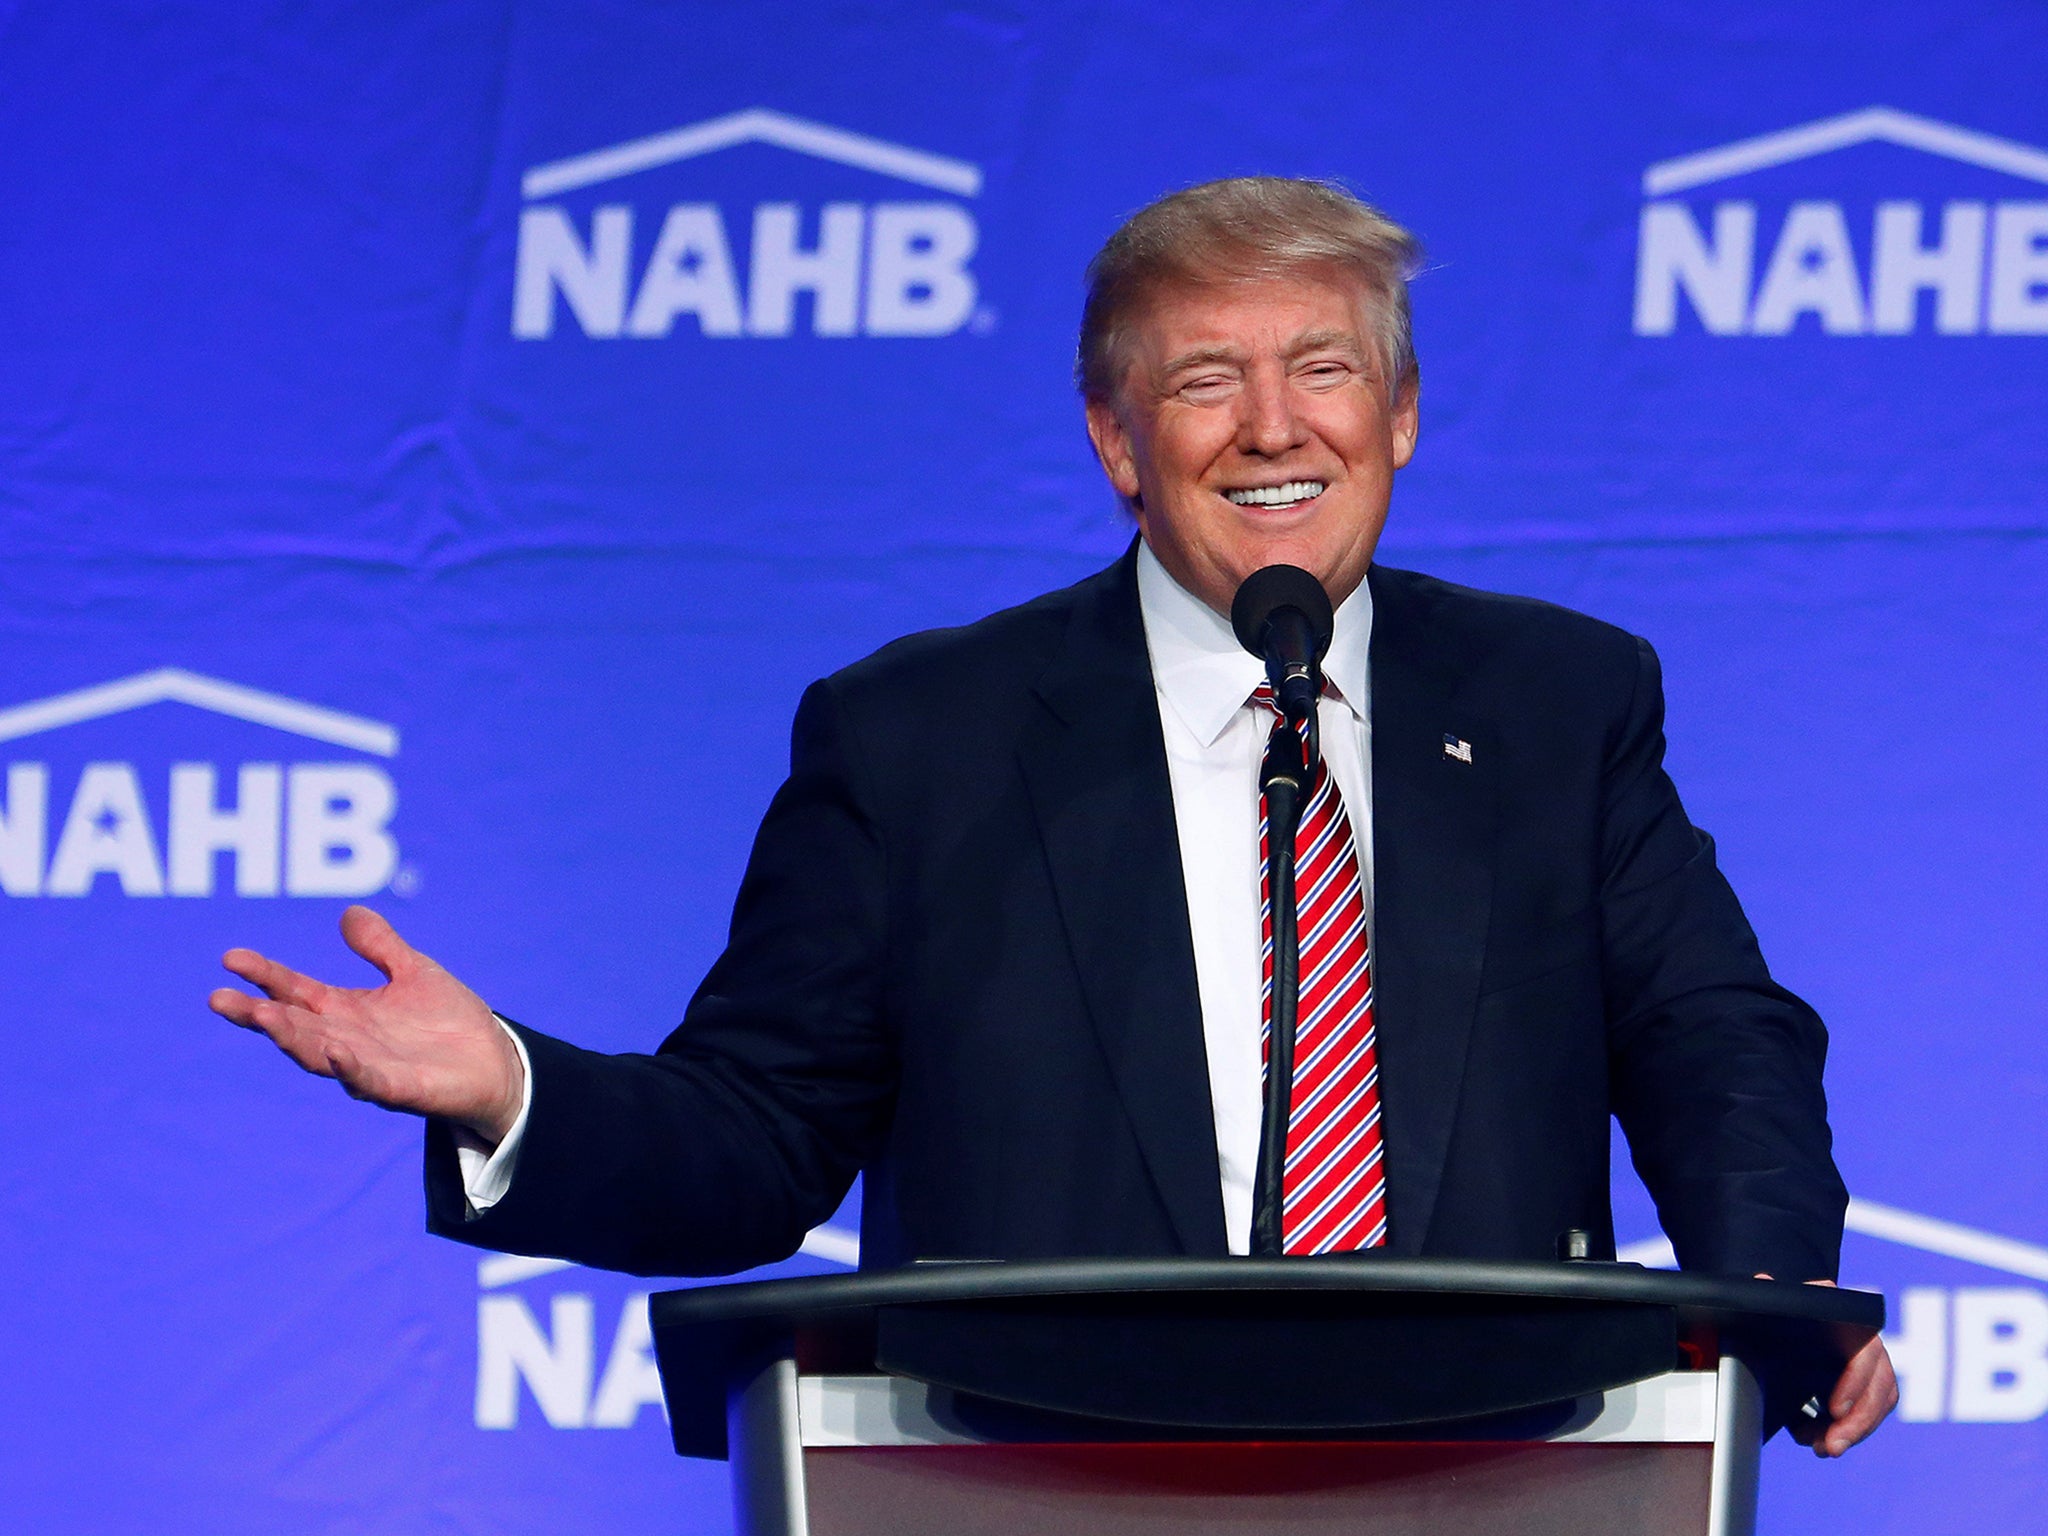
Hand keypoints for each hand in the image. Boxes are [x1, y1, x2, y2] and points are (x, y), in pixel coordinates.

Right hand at [210, 905, 523, 1142]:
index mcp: (346, 1011)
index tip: (230, 958)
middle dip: (258, 1014)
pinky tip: (337, 1052)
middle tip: (219, 998)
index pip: (294, 991)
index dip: (264, 975)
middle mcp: (348, 1040)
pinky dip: (351, 1068)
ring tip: (262, 1017)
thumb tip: (349, 912)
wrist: (493, 1062)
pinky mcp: (401, 1089)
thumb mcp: (413, 972)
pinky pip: (370, 1081)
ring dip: (290, 1038)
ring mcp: (370, 1067)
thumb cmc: (447, 1020)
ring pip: (319, 1055)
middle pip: (293, 1027)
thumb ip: (381, 947)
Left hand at [1756, 1275, 1898, 1455]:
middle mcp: (1864, 1338)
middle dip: (1858, 1421)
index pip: (1864, 1351)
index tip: (1834, 1410)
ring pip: (1878, 1402)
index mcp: (1844, 1315)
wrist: (1780, 1323)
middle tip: (1833, 1446)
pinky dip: (1850, 1431)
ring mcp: (1869, 1362)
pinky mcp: (1864, 1384)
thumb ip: (1768, 1295)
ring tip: (1825, 1449)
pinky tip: (1824, 1443)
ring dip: (1855, 1431)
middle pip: (1878, 1384)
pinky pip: (1871, 1412)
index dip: (1854, 1383)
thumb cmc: (1777, 1313)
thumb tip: (1763, 1283)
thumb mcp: (1769, 1307)